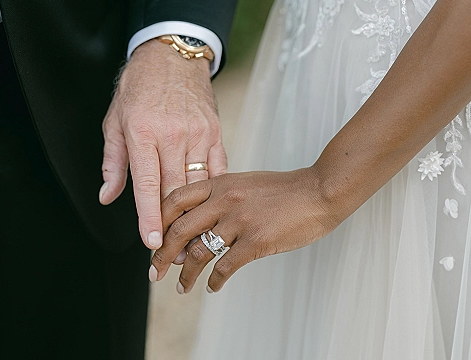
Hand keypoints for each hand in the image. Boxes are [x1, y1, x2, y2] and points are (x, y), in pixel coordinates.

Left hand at [99, 39, 226, 249]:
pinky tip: (211, 210)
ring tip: (193, 240)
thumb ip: (113, 163)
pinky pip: (217, 168)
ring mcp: (197, 133)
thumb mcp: (115, 122)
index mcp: (143, 133)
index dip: (149, 217)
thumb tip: (108, 196)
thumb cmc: (139, 89)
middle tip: (171, 253)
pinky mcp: (214, 132)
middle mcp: (172, 135)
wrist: (172, 58)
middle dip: (173, 225)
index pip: (147, 185)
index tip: (151, 243)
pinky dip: (213, 191)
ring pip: (198, 183)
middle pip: (175, 190)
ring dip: (196, 215)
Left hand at [150, 168, 345, 292]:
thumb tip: (198, 223)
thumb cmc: (283, 189)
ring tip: (182, 288)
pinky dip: (215, 281)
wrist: (318, 190)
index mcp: (219, 183)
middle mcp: (224, 199)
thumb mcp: (245, 183)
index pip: (174, 199)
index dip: (157, 222)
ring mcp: (239, 220)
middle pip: (179, 229)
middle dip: (162, 255)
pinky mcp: (256, 241)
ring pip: (198, 252)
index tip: (152, 240)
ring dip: (186, 275)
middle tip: (155, 272)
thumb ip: (220, 197)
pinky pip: (225, 267)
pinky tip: (213, 287)